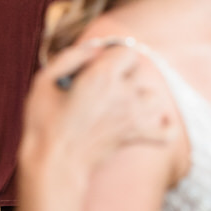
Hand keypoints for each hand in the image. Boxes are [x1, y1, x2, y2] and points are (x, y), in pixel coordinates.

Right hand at [22, 39, 173, 179]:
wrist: (54, 162)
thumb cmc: (44, 121)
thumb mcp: (44, 80)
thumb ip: (71, 56)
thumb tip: (94, 47)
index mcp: (102, 76)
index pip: (127, 51)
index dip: (112, 53)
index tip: (96, 64)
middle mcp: (124, 93)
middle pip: (140, 71)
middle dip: (123, 73)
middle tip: (100, 85)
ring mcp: (134, 117)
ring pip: (153, 96)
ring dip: (140, 96)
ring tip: (119, 102)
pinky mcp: (137, 137)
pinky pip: (167, 131)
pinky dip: (164, 126)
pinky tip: (153, 121)